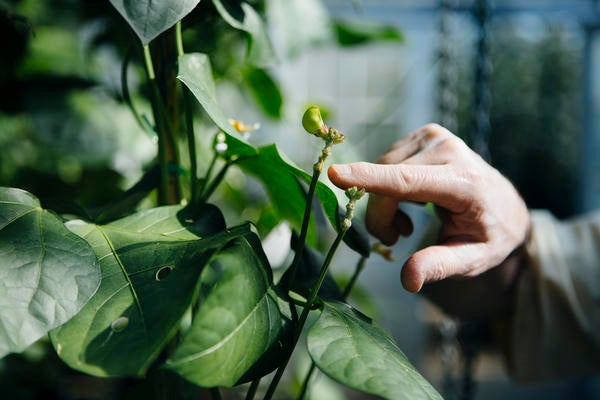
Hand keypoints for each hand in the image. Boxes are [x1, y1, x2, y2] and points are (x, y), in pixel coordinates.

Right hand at [328, 124, 529, 293]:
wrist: (504, 203)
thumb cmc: (488, 236)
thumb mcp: (473, 260)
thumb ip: (440, 266)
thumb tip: (408, 280)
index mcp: (464, 183)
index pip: (408, 180)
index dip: (369, 179)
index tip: (335, 174)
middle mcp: (449, 150)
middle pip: (387, 182)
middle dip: (380, 215)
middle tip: (396, 240)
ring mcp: (435, 137)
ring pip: (381, 171)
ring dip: (383, 203)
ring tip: (406, 224)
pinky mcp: (425, 134)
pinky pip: (386, 163)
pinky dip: (388, 187)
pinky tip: (410, 202)